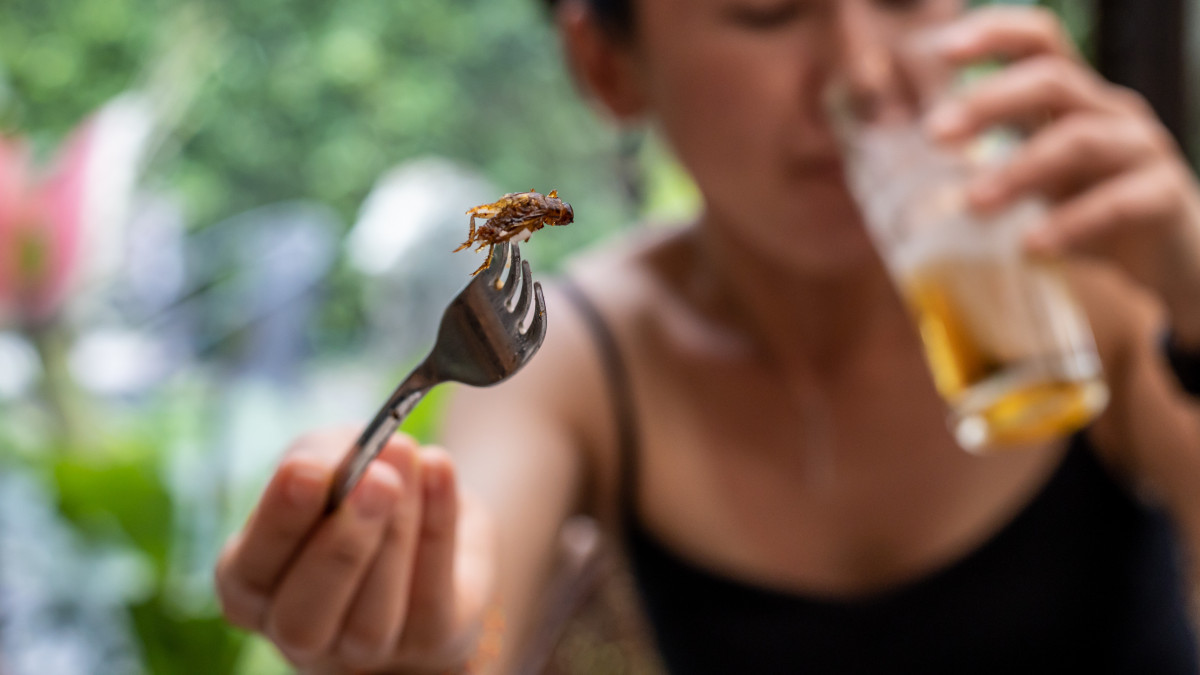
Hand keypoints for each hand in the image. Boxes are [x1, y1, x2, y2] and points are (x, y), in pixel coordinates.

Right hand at [214, 429, 494, 672]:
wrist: (428, 517)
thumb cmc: (354, 487)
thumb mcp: (325, 459)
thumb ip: (321, 457)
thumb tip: (344, 463)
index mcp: (252, 588)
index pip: (250, 571)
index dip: (280, 522)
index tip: (309, 470)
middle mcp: (298, 633)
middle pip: (303, 619)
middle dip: (342, 547)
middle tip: (378, 480)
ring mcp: (362, 651)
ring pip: (371, 620)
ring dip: (398, 535)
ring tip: (412, 464)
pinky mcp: (427, 643)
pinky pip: (430, 599)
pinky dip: (439, 530)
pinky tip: (439, 470)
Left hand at [924, 6, 1199, 343]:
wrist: (1171, 260)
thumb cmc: (1090, 212)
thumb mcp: (1039, 181)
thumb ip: (991, 164)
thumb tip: (902, 173)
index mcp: (1073, 99)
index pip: (1039, 42)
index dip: (994, 34)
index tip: (941, 50)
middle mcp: (1108, 112)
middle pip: (1051, 80)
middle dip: (988, 102)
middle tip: (934, 134)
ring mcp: (1140, 150)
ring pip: (1080, 139)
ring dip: (1019, 170)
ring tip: (972, 205)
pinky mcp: (1163, 197)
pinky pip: (1118, 202)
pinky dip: (1070, 225)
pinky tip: (1031, 248)